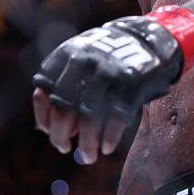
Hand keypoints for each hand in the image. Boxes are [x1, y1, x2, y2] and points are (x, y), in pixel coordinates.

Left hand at [32, 16, 182, 162]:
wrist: (150, 37)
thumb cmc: (109, 58)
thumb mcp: (82, 59)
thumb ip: (64, 85)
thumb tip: (47, 127)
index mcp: (68, 55)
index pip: (45, 91)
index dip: (43, 114)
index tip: (47, 130)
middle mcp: (85, 62)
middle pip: (64, 109)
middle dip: (60, 135)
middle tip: (64, 148)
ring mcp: (109, 72)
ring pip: (89, 118)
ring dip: (87, 144)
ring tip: (89, 156)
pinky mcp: (131, 84)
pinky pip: (115, 118)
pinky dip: (109, 137)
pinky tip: (107, 147)